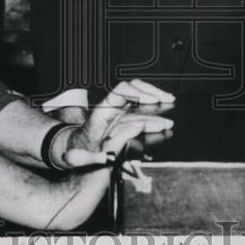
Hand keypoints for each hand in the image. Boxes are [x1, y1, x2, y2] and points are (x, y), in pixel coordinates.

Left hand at [55, 79, 174, 168]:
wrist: (74, 154)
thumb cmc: (81, 153)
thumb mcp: (96, 152)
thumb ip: (117, 141)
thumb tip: (138, 127)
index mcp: (103, 111)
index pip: (121, 91)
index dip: (139, 93)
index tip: (153, 100)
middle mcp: (112, 109)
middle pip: (133, 90)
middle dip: (152, 92)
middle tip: (168, 98)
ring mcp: (118, 115)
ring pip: (139, 102)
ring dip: (156, 104)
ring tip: (171, 108)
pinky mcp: (122, 123)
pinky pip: (140, 116)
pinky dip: (153, 118)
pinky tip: (163, 124)